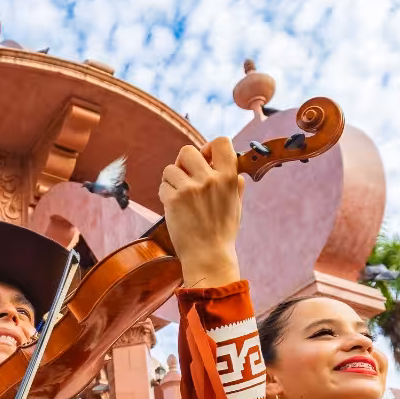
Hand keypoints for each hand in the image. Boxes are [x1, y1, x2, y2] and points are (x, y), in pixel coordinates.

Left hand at [160, 136, 242, 288]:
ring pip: (170, 168)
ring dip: (171, 180)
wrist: (208, 256)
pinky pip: (162, 186)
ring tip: (179, 196)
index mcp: (229, 177)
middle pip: (187, 150)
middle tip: (186, 178)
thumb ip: (234, 183)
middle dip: (183, 163)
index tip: (205, 159)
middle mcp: (210, 179)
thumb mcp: (237, 204)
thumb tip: (233, 166)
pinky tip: (174, 207)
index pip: (221, 142)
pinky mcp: (173, 200)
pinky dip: (165, 195)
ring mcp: (190, 189)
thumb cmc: (222, 231)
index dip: (208, 147)